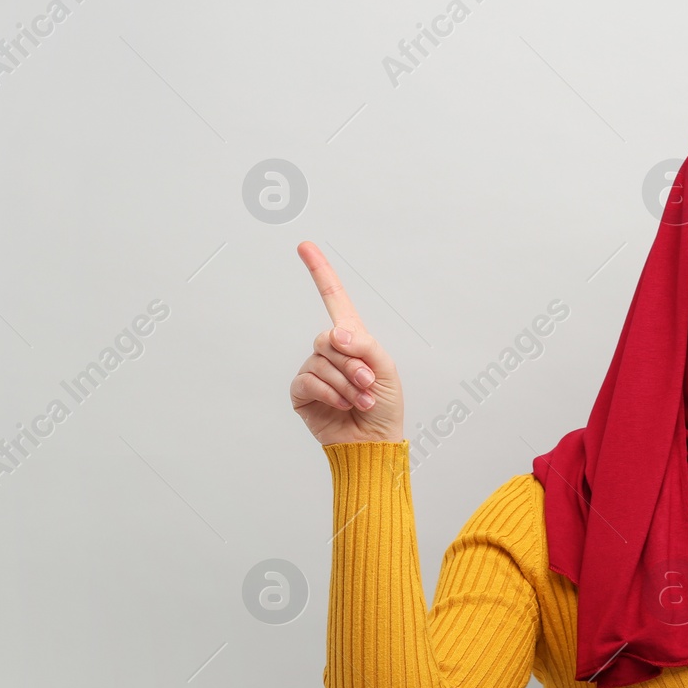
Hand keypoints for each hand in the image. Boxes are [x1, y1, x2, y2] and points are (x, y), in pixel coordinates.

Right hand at [291, 241, 404, 445]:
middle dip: (352, 363)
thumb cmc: (385, 405)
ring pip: (321, 362)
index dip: (320, 272)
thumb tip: (335, 333)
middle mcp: (330, 351)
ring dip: (345, 384)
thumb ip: (364, 345)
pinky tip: (341, 405)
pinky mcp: (302, 393)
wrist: (373, 442)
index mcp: (352, 339)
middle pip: (328, 338)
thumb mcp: (385, 369)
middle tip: (368, 383)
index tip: (305, 246)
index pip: (333, 298)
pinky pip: (308, 381)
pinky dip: (328, 393)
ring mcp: (314, 370)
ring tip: (361, 400)